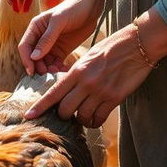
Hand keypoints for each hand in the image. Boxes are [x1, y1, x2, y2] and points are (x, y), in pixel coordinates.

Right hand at [19, 0, 106, 75]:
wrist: (91, 6)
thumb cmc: (73, 8)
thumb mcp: (58, 22)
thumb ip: (46, 39)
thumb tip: (34, 57)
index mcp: (35, 27)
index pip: (25, 46)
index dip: (26, 60)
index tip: (31, 72)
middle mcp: (40, 37)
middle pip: (34, 57)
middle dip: (39, 67)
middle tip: (49, 74)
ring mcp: (51, 45)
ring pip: (44, 63)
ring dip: (49, 70)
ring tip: (58, 73)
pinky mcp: (62, 51)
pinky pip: (56, 64)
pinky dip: (58, 69)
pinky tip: (65, 71)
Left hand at [23, 8, 166, 126]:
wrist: (137, 44)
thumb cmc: (112, 48)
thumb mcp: (89, 56)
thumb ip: (77, 73)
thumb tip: (67, 88)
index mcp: (77, 70)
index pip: (53, 92)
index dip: (40, 106)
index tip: (29, 116)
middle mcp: (86, 82)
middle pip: (65, 110)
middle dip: (64, 115)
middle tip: (68, 113)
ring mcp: (100, 92)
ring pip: (81, 117)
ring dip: (80, 119)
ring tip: (84, 115)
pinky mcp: (114, 99)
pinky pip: (98, 119)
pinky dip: (95, 121)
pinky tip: (96, 117)